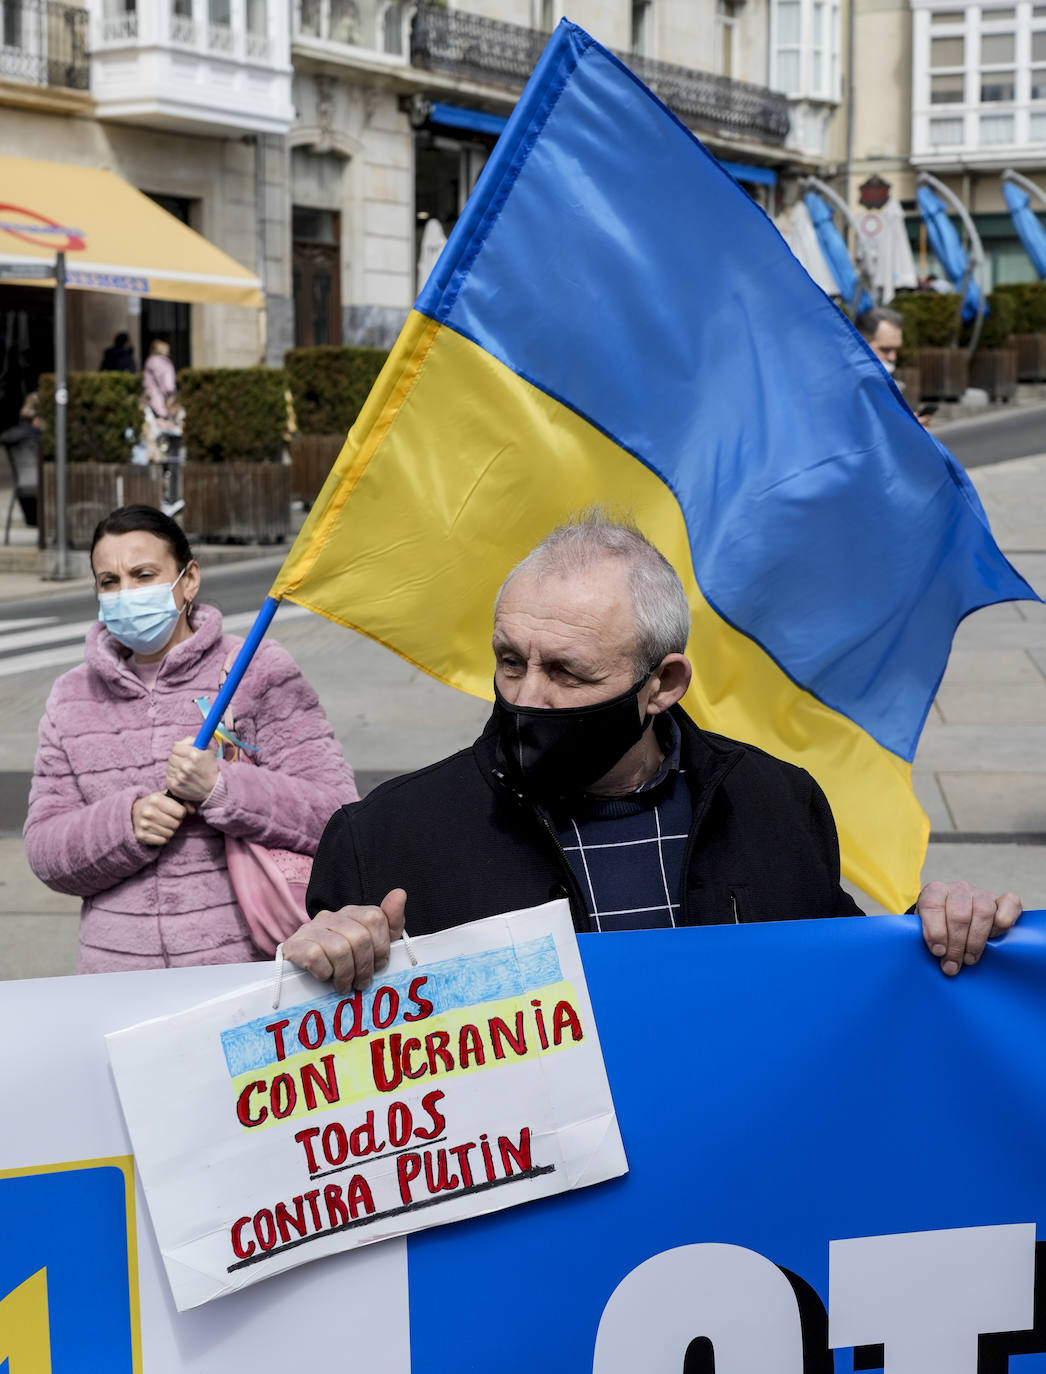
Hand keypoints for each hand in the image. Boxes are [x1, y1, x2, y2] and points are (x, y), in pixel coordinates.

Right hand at [132, 791, 191, 846]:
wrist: (134, 812)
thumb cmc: (156, 804)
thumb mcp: (168, 797)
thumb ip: (184, 801)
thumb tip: (194, 811)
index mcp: (156, 799)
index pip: (181, 812)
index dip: (181, 812)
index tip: (175, 811)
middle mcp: (148, 812)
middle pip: (176, 824)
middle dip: (176, 822)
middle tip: (169, 819)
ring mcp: (144, 825)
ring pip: (170, 833)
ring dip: (170, 830)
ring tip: (163, 825)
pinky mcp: (142, 836)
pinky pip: (163, 841)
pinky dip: (163, 838)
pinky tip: (158, 831)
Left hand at [166, 738, 218, 802]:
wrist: (213, 789)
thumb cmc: (210, 768)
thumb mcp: (207, 750)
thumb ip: (192, 741)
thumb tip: (176, 743)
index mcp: (194, 754)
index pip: (176, 747)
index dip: (180, 750)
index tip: (185, 754)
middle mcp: (185, 765)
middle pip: (171, 757)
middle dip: (178, 759)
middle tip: (187, 764)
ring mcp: (179, 777)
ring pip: (170, 767)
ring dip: (176, 769)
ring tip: (187, 773)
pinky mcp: (174, 786)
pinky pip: (169, 777)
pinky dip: (175, 778)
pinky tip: (184, 779)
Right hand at [283, 890, 407, 992]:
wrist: (300, 970)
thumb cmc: (342, 960)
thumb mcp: (372, 944)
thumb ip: (390, 922)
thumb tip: (400, 893)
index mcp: (351, 913)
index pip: (375, 918)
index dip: (382, 947)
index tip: (379, 966)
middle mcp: (330, 916)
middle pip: (359, 937)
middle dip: (365, 966)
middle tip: (362, 983)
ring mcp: (310, 929)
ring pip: (339, 949)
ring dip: (346, 974)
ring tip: (345, 986)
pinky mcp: (294, 945)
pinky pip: (316, 958)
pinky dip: (325, 973)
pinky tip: (325, 978)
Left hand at [916, 880, 1021, 975]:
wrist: (958, 920)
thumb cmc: (940, 929)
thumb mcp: (926, 930)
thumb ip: (928, 938)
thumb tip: (938, 955)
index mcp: (935, 891)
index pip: (932, 905)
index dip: (935, 931)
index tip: (938, 952)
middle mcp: (958, 889)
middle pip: (958, 914)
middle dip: (955, 944)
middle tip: (953, 965)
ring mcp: (982, 893)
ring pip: (983, 912)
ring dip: (976, 940)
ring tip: (969, 959)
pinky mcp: (1003, 900)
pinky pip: (1009, 903)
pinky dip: (1005, 919)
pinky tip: (995, 936)